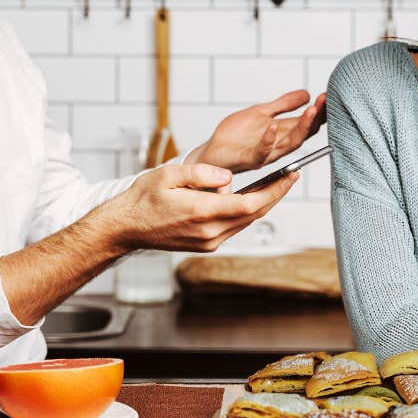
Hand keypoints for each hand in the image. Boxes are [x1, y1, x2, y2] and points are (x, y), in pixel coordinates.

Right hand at [96, 162, 298, 253]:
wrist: (127, 227)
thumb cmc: (144, 199)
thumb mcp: (170, 174)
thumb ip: (202, 173)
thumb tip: (228, 176)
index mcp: (202, 212)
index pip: (251, 202)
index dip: (275, 189)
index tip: (290, 175)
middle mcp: (210, 232)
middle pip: (254, 213)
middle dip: (275, 194)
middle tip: (290, 176)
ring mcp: (209, 242)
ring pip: (246, 221)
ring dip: (261, 203)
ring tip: (273, 183)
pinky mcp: (207, 245)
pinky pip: (234, 227)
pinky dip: (245, 212)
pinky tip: (247, 197)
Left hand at [185, 90, 326, 174]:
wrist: (212, 152)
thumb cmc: (235, 136)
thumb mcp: (261, 112)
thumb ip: (283, 104)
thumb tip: (307, 93)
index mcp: (282, 133)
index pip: (306, 123)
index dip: (318, 111)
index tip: (327, 96)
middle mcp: (277, 145)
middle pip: (304, 133)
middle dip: (315, 117)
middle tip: (324, 101)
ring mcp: (265, 153)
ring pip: (289, 144)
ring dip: (301, 127)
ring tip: (310, 111)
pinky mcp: (248, 159)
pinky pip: (261, 152)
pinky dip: (268, 139)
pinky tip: (274, 126)